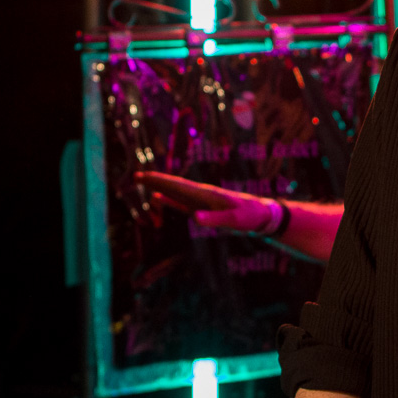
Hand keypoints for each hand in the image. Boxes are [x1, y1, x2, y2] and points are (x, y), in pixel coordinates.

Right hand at [134, 171, 280, 234]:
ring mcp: (201, 200)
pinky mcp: (203, 208)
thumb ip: (215, 219)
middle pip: (173, 185)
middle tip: (135, 176)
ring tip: (142, 182)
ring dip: (159, 187)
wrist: (262, 215)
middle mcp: (201, 194)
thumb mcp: (235, 221)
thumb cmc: (250, 217)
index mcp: (207, 194)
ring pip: (175, 192)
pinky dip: (169, 200)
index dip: (160, 181)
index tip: (143, 176)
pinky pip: (181, 202)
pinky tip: (159, 198)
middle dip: (155, 180)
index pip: (179, 185)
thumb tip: (194, 217)